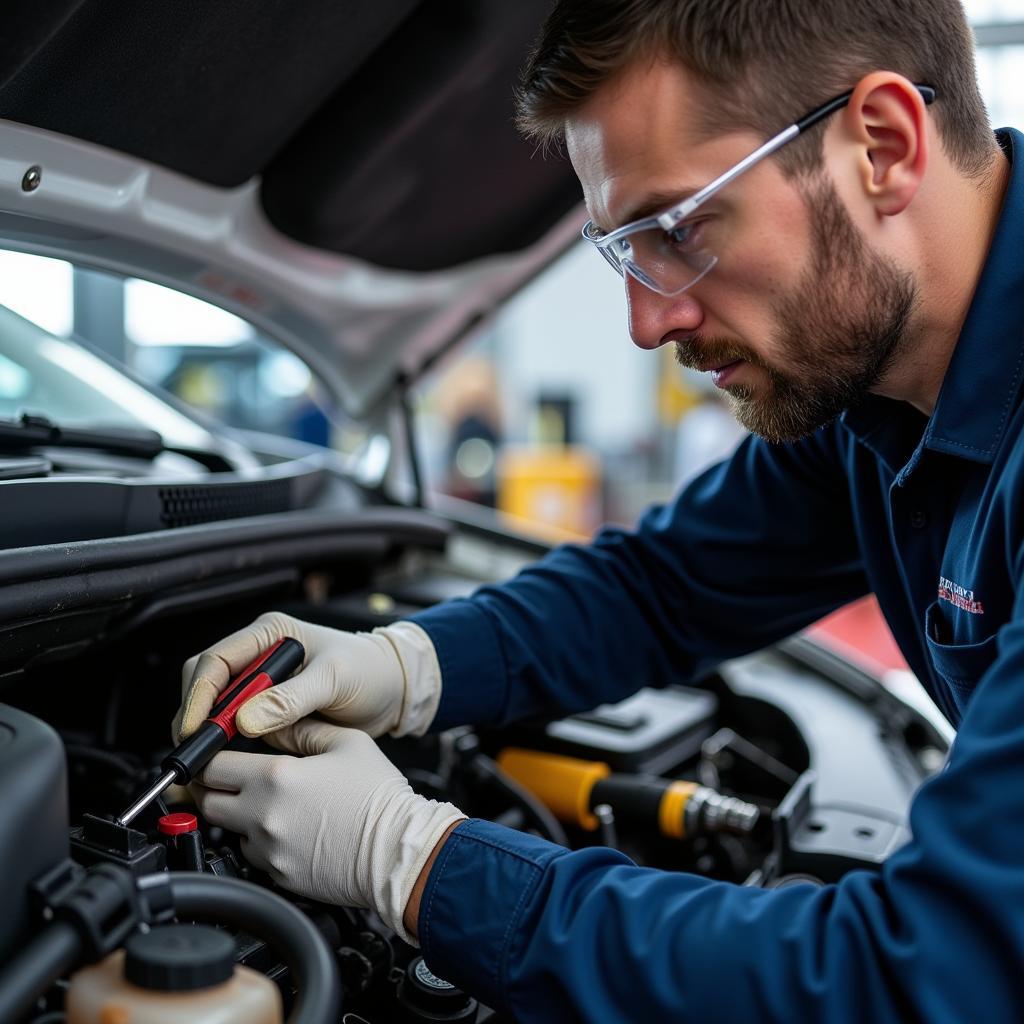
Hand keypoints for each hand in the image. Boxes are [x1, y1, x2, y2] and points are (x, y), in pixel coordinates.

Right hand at [172, 611, 441, 742]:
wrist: (394, 688)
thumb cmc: (370, 670)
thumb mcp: (334, 679)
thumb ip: (292, 698)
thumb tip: (246, 719)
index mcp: (269, 634)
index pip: (216, 661)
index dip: (199, 696)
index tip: (196, 728)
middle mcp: (259, 654)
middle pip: (206, 682)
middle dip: (196, 714)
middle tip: (198, 749)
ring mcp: (261, 682)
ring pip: (215, 705)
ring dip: (209, 729)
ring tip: (209, 757)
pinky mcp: (268, 707)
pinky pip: (234, 723)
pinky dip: (226, 740)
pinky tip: (229, 757)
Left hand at [192, 719, 464, 941]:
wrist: (397, 850)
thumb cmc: (379, 797)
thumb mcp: (346, 742)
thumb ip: (302, 728)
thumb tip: (272, 725)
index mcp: (276, 777)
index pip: (212, 765)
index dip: (211, 757)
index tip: (219, 755)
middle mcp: (263, 816)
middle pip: (208, 802)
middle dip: (215, 788)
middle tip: (233, 780)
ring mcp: (268, 851)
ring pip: (227, 832)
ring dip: (239, 817)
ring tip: (272, 806)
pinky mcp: (277, 876)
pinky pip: (253, 856)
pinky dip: (262, 842)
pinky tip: (290, 830)